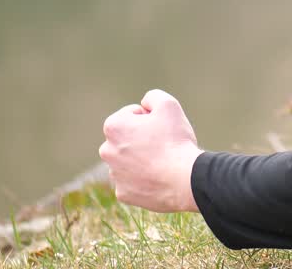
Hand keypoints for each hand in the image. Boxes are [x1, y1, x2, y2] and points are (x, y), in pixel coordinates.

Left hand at [99, 89, 203, 212]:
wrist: (184, 179)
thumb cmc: (175, 140)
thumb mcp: (169, 105)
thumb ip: (152, 97)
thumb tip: (144, 104)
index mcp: (113, 127)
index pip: (131, 115)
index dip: (150, 118)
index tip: (162, 128)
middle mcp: (107, 151)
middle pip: (127, 138)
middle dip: (141, 139)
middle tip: (162, 145)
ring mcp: (114, 174)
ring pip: (128, 161)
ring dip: (141, 159)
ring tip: (162, 163)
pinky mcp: (123, 194)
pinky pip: (132, 182)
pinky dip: (143, 179)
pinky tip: (158, 178)